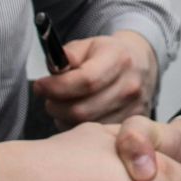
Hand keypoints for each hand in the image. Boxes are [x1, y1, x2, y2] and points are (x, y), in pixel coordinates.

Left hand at [33, 30, 158, 127]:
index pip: (85, 80)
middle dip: (56, 106)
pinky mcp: (129, 125)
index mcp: (119, 59)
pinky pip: (95, 134)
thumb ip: (68, 55)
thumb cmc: (108, 55)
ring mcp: (133, 109)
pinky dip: (77, 127)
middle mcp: (129, 86)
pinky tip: (75, 115)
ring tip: (62, 105)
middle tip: (48, 98)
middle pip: (82, 109)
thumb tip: (54, 70)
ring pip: (86, 125)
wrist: (140, 65)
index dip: (57, 86)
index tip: (40, 86)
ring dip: (64, 118)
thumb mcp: (87, 45)